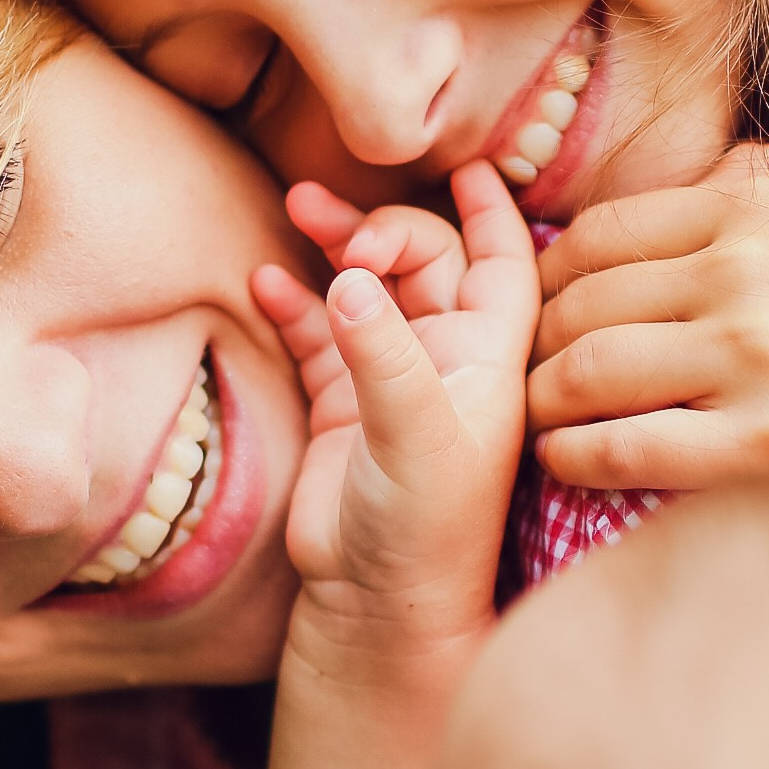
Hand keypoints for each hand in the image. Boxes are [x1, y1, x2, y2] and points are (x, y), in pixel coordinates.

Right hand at [254, 161, 537, 642]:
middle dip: (385, 228)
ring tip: (297, 210)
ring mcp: (391, 379)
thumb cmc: (424, 529)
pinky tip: (265, 280)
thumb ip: (384, 353)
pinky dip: (294, 300)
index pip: (503, 263)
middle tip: (342, 235)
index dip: (490, 211)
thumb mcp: (414, 435)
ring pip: (367, 287)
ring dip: (335, 247)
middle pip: (425, 260)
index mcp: (490, 361)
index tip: (468, 164)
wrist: (376, 603)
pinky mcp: (342, 404)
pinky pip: (318, 330)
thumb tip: (348, 277)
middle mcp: (446, 361)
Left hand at [529, 144, 768, 644]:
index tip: (545, 311)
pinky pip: (619, 449)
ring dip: (543, 401)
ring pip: (580, 370)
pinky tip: (571, 463)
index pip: (599, 230)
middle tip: (526, 375)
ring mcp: (757, 356)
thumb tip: (696, 182)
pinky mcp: (768, 449)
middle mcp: (750, 264)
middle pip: (575, 298)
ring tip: (542, 422)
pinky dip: (574, 456)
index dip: (555, 275)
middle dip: (537, 338)